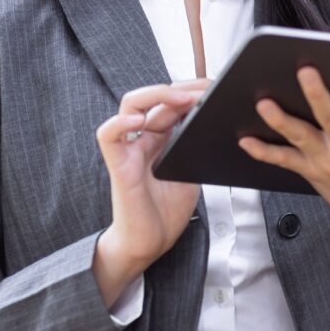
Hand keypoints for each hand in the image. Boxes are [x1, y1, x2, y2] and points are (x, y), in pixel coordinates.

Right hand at [94, 78, 210, 271]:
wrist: (149, 242)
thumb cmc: (166, 211)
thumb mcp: (191, 171)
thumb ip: (196, 147)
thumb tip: (220, 125)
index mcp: (161, 138)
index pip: (171, 102)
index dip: (191, 91)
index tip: (215, 89)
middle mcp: (143, 138)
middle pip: (153, 97)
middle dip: (180, 88)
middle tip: (205, 90)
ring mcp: (128, 148)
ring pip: (130, 105)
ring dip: (156, 95)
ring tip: (181, 99)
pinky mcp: (117, 164)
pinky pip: (109, 135)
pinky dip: (120, 124)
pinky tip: (139, 122)